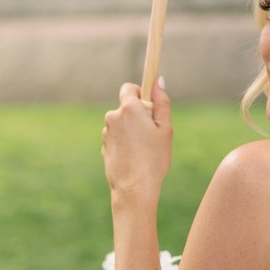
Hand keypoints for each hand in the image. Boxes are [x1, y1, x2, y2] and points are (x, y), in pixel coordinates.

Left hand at [102, 79, 172, 197]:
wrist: (134, 189)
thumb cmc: (154, 158)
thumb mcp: (165, 129)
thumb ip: (162, 102)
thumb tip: (157, 81)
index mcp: (129, 109)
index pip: (129, 88)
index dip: (140, 93)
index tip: (149, 105)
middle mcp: (113, 117)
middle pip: (126, 107)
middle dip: (138, 115)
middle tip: (152, 133)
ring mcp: (106, 133)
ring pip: (122, 123)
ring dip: (131, 130)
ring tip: (144, 149)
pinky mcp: (104, 146)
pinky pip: (117, 137)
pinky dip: (125, 142)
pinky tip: (135, 157)